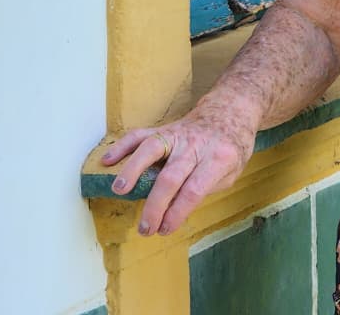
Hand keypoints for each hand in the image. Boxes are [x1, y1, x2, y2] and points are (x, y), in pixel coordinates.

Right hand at [100, 100, 257, 236]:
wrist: (231, 110)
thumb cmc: (231, 147)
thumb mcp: (232, 172)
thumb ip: (206, 189)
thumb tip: (174, 210)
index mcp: (218, 158)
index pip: (194, 190)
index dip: (177, 213)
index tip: (164, 229)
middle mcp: (196, 145)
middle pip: (170, 176)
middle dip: (155, 206)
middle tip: (145, 228)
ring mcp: (178, 134)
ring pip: (152, 149)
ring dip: (133, 170)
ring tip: (119, 190)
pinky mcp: (164, 128)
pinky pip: (141, 134)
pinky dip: (122, 146)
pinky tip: (108, 160)